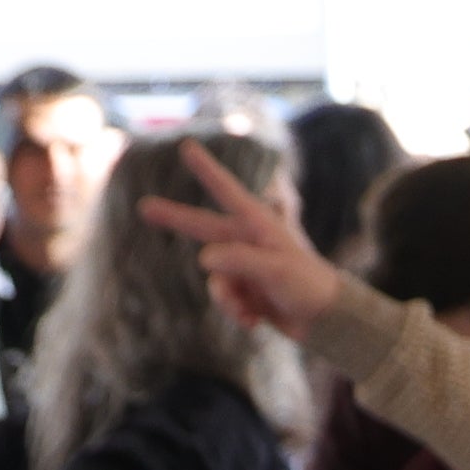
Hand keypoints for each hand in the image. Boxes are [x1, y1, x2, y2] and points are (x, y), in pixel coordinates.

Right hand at [138, 144, 346, 337]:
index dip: (206, 169)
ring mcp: (243, 267)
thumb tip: (203, 256)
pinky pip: (225, 301)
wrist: (326, 321)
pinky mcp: (245, 291)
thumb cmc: (308, 287)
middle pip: (202, 227)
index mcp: (258, 226)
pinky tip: (254, 323)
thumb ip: (240, 260)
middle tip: (144, 207)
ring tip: (249, 313)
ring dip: (227, 300)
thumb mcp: (276, 270)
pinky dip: (236, 313)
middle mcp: (247, 242)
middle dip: (175, 219)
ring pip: (214, 280)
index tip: (188, 146)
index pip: (227, 192)